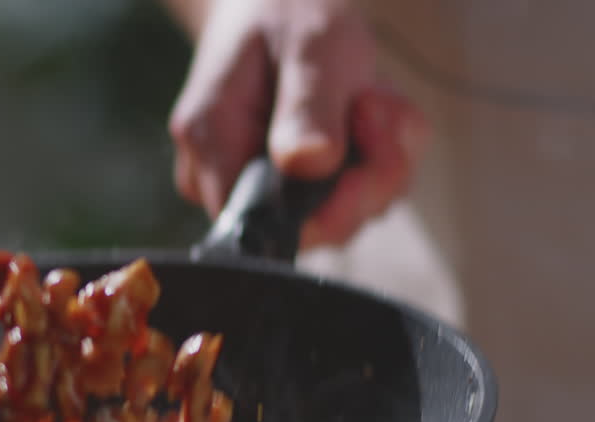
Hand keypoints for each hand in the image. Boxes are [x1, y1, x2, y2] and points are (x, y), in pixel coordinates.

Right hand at [167, 0, 425, 248]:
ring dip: (381, 160)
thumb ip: (308, 106)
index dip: (330, 205)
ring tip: (375, 98)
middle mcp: (227, 178)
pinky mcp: (296, 188)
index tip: (364, 145)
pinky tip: (374, 112)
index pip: (268, 224)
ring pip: (343, 213)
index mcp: (213, 143)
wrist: (282, 2)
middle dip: (370, 175)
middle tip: (378, 106)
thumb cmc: (288, 12)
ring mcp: (262, 188)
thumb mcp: (310, 45)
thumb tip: (308, 166)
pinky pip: (353, 196)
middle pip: (315, 227)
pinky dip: (380, 157)